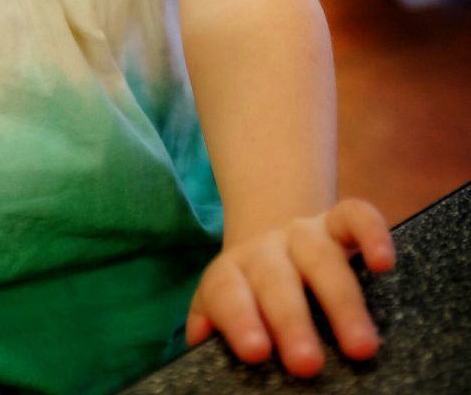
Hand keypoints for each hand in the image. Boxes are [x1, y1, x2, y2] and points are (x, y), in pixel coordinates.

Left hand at [186, 198, 395, 376]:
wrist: (272, 242)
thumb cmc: (252, 298)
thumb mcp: (227, 310)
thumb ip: (212, 327)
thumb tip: (196, 349)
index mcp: (231, 274)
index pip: (227, 293)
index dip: (239, 319)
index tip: (255, 351)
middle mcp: (266, 250)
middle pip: (276, 281)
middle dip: (291, 321)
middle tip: (307, 364)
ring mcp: (304, 233)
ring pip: (322, 258)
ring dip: (342, 302)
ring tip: (361, 346)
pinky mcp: (337, 222)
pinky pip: (356, 217)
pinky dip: (371, 233)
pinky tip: (384, 262)